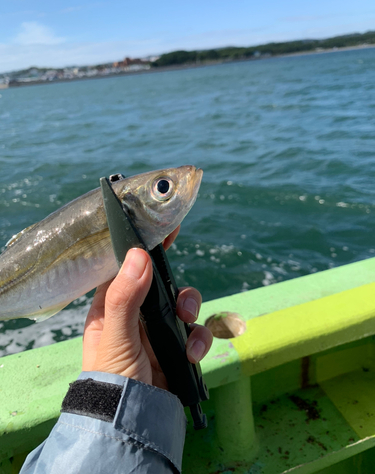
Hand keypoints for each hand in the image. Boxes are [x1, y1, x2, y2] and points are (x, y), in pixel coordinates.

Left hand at [82, 228, 212, 389]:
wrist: (131, 426)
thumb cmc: (112, 380)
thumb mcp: (115, 337)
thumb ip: (125, 297)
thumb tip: (138, 254)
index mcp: (112, 308)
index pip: (128, 268)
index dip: (144, 249)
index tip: (164, 230)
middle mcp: (136, 317)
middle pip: (163, 286)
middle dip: (178, 291)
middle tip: (181, 304)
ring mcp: (158, 333)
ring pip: (184, 306)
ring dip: (191, 313)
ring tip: (187, 327)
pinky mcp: (177, 349)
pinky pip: (196, 333)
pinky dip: (199, 340)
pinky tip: (191, 355)